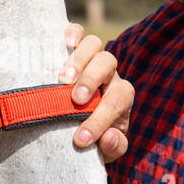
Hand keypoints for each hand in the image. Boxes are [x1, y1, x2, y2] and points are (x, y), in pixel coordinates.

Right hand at [61, 22, 132, 161]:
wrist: (77, 129)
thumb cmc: (93, 139)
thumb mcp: (106, 150)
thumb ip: (114, 147)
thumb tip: (108, 136)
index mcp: (120, 97)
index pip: (117, 100)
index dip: (100, 119)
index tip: (80, 139)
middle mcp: (109, 74)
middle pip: (108, 62)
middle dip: (92, 80)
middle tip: (76, 99)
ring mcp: (92, 59)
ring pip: (94, 44)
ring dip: (79, 59)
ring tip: (63, 79)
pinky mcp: (73, 49)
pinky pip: (78, 32)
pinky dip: (73, 33)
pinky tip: (66, 42)